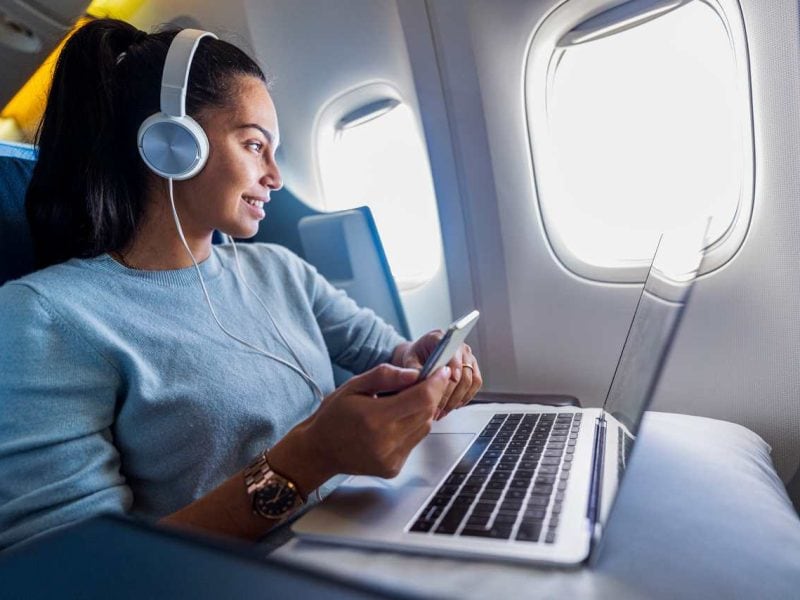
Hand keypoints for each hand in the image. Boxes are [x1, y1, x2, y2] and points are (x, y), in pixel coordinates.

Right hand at [303, 363, 451, 478]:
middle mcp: (385, 442)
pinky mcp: (393, 468)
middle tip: (419, 384)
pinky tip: (393, 424)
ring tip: (400, 405)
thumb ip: (385, 376)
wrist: (319, 451)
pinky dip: (411, 428)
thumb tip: (414, 373)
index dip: (436, 382)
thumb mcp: (353, 386)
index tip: (441, 370)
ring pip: (424, 427)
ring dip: (420, 411)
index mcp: (374, 418)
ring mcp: (391, 458)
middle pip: (427, 412)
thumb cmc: (333, 416)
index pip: (421, 398)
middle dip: (430, 394)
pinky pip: (414, 442)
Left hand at [395, 331, 482, 419]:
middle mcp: (459, 346)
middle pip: (463, 371)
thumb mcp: (408, 361)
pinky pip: (475, 384)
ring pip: (470, 380)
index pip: (453, 351)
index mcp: (442, 338)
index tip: (452, 379)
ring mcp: (468, 357)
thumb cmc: (415, 358)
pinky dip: (465, 397)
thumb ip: (413, 368)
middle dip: (450, 393)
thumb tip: (419, 378)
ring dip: (457, 399)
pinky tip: (452, 406)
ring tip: (443, 411)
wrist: (420, 358)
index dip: (454, 365)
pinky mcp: (473, 369)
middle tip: (438, 408)